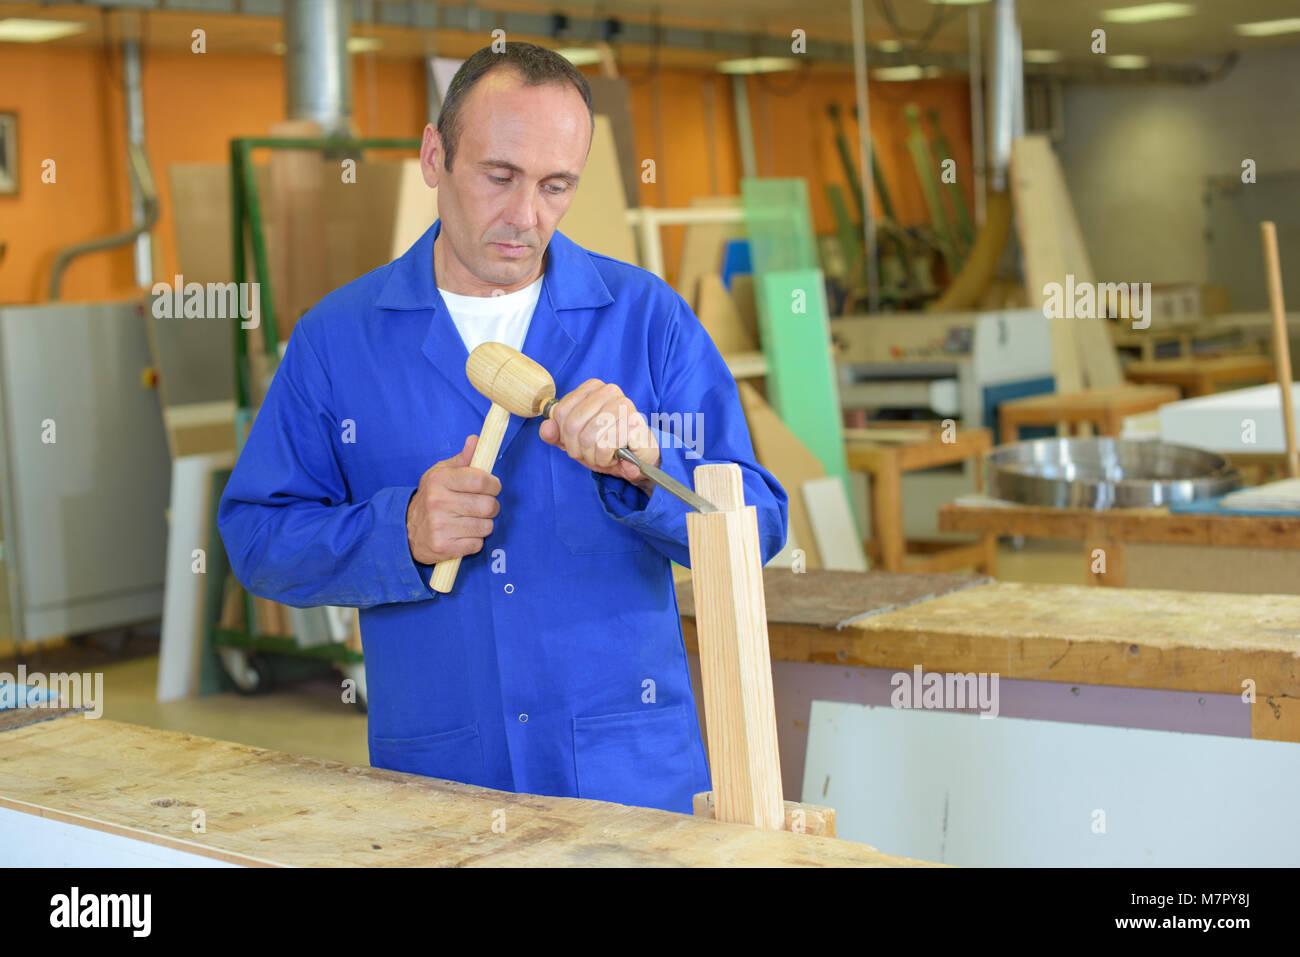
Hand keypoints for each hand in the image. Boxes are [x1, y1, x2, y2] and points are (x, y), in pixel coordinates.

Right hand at [406, 435, 501, 563]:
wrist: (405, 529)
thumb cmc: (431, 498)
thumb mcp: (441, 474)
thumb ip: (463, 459)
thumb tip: (476, 440)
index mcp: (439, 480)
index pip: (481, 479)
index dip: (493, 484)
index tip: (492, 487)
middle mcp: (438, 502)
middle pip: (488, 505)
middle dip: (491, 506)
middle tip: (482, 506)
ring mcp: (440, 526)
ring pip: (486, 526)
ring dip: (484, 525)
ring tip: (470, 521)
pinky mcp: (443, 547)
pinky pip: (477, 544)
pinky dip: (474, 541)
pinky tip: (462, 535)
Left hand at [539, 379, 659, 494]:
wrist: (637, 459)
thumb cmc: (606, 445)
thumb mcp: (574, 441)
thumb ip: (556, 434)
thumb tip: (546, 427)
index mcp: (593, 388)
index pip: (561, 412)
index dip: (563, 435)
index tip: (576, 442)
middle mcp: (609, 391)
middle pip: (573, 424)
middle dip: (577, 448)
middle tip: (589, 453)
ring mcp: (624, 405)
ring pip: (589, 436)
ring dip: (592, 455)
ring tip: (602, 455)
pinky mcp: (635, 423)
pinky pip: (605, 445)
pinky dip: (605, 458)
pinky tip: (614, 456)